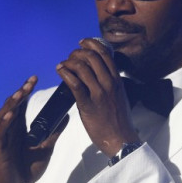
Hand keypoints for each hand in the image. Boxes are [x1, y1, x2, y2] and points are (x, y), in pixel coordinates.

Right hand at [0, 76, 67, 182]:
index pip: (21, 105)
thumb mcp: (46, 148)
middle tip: (31, 81)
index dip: (26, 91)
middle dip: (21, 92)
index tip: (34, 79)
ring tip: (21, 93)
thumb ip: (54, 133)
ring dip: (12, 104)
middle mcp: (9, 131)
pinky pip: (0, 133)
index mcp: (19, 129)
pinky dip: (5, 123)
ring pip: (4, 116)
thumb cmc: (27, 170)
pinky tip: (11, 114)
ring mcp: (3, 140)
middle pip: (12, 106)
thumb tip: (66, 116)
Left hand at [56, 38, 139, 156]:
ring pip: (82, 67)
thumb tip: (98, 75)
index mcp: (117, 80)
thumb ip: (111, 84)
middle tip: (69, 57)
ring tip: (62, 65)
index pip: (105, 54)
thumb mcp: (120, 96)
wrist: (121, 139)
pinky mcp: (88, 105)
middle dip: (77, 53)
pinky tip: (60, 71)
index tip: (82, 43)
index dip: (91, 44)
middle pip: (91, 57)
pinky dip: (65, 73)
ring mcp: (99, 94)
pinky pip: (75, 83)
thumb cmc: (119, 120)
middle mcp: (109, 83)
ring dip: (68, 62)